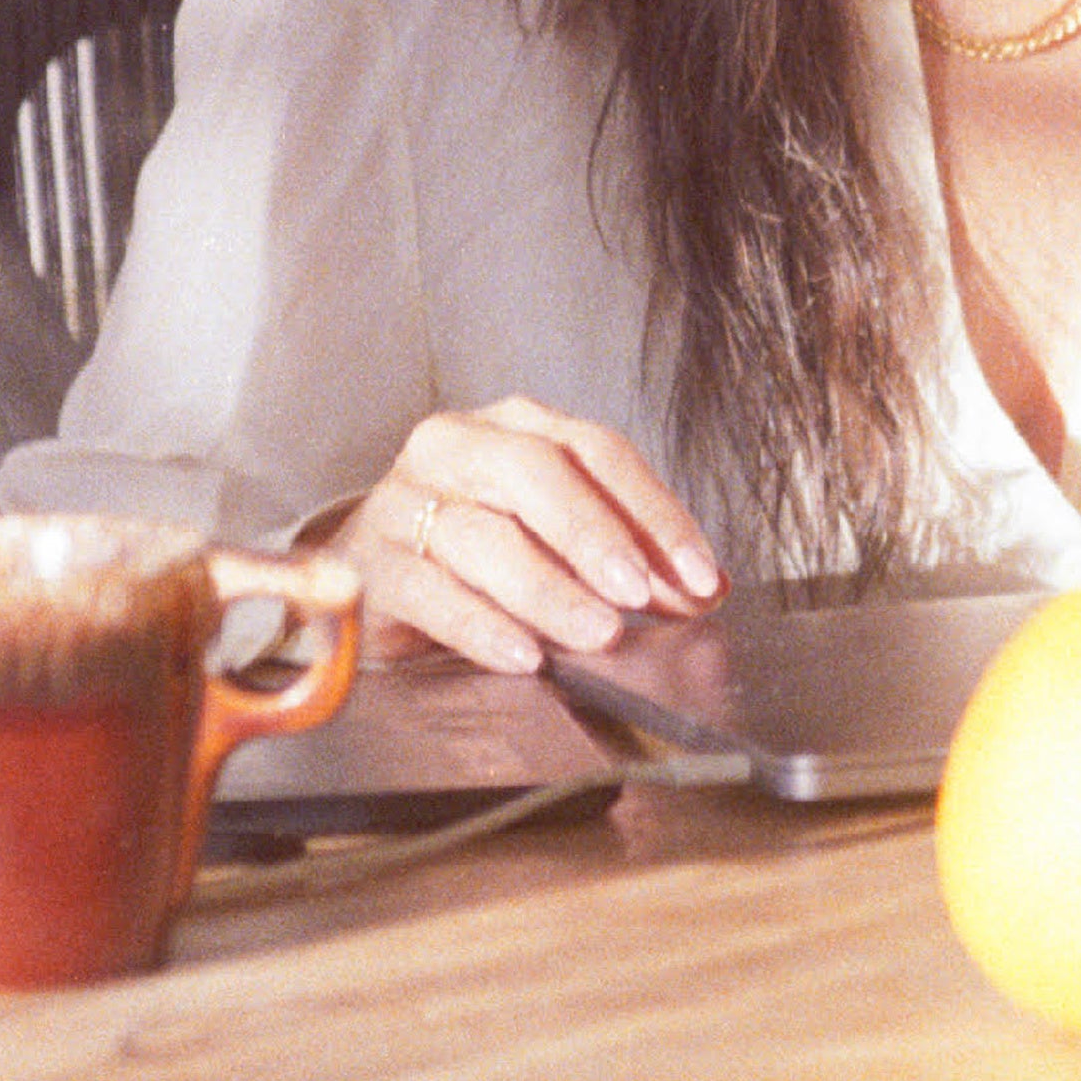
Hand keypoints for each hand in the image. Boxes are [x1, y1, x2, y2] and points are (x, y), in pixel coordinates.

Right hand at [340, 397, 723, 673]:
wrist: (374, 575)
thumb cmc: (481, 550)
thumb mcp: (556, 539)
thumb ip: (629, 556)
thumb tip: (706, 591)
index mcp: (517, 425)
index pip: (598, 451)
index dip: (656, 512)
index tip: (700, 575)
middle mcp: (458, 446)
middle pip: (536, 473)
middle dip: (597, 535)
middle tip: (641, 593)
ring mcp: (407, 502)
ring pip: (484, 536)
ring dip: (550, 589)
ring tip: (598, 632)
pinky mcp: (375, 566)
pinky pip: (431, 592)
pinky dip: (483, 626)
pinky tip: (523, 655)